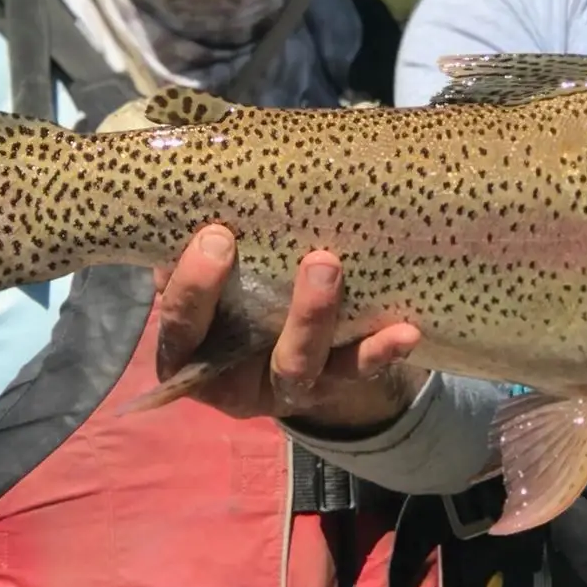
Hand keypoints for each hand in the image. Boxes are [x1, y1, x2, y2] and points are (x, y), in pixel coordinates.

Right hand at [154, 226, 425, 429]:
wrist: (271, 353)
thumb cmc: (225, 297)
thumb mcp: (204, 282)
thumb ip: (193, 254)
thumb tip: (192, 197)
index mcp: (188, 355)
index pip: (181, 327)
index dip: (193, 286)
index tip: (216, 235)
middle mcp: (232, 381)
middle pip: (238, 352)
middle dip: (258, 300)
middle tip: (294, 251)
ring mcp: (283, 388)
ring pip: (298, 364)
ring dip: (314, 316)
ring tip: (329, 265)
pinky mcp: (330, 386)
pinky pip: (355, 371)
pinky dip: (380, 351)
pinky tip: (405, 331)